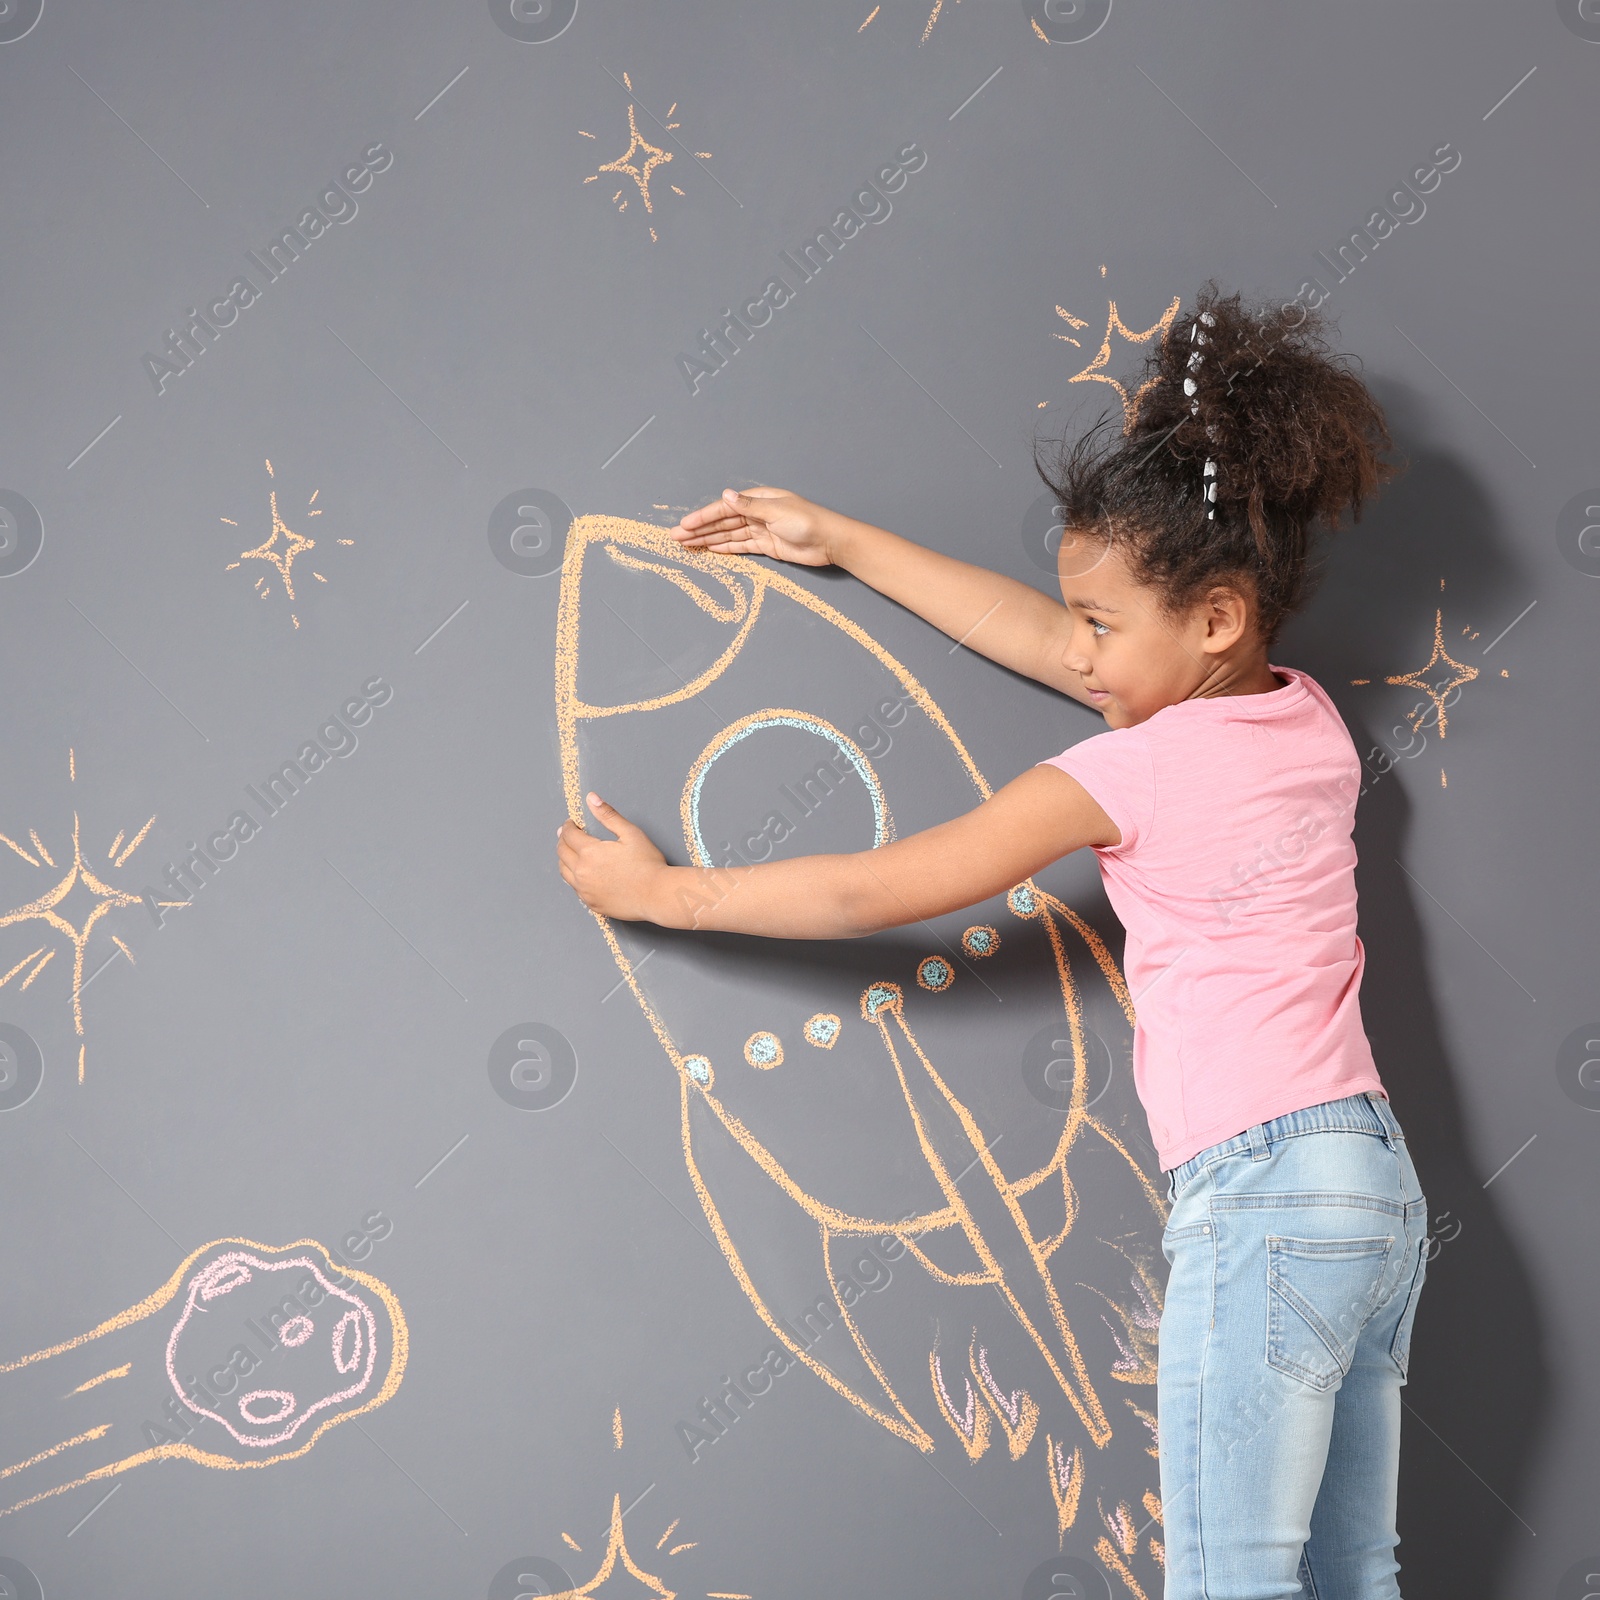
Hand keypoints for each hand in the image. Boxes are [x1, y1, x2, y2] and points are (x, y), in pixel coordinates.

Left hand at [556, 794, 669, 921]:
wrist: (657, 895)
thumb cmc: (648, 864)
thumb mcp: (630, 833)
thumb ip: (608, 815)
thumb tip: (592, 798)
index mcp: (589, 852)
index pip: (569, 835)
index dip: (568, 826)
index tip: (571, 823)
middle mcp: (582, 872)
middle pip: (561, 853)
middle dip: (563, 840)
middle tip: (568, 835)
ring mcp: (585, 890)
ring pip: (564, 872)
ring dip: (564, 860)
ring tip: (571, 853)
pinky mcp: (591, 903)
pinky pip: (575, 888)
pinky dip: (574, 877)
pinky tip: (583, 874)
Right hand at [670, 486, 840, 566]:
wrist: (831, 541)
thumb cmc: (808, 521)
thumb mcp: (777, 511)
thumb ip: (749, 506)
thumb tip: (726, 495)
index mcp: (758, 499)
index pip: (724, 508)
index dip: (703, 517)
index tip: (685, 525)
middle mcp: (757, 513)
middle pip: (722, 522)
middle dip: (699, 529)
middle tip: (676, 537)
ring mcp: (761, 530)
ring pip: (729, 535)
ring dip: (708, 539)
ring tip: (687, 545)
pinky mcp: (767, 545)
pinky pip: (741, 546)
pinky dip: (725, 547)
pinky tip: (710, 549)